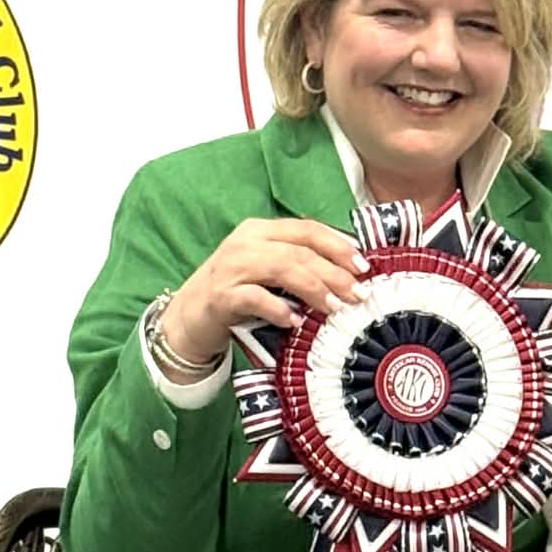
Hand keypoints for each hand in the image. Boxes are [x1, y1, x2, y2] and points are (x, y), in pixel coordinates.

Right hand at [162, 217, 370, 362]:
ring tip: (334, 308)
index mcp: (261, 232)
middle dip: (334, 272)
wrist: (187, 320)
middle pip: (299, 250)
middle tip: (357, 294)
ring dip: (313, 288)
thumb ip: (297, 268)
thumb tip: (347, 277)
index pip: (307, 229)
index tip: (363, 266)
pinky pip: (254, 297)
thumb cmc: (235, 297)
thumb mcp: (266, 274)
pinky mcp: (220, 296)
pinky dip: (278, 308)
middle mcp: (245, 243)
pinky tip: (295, 321)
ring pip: (281, 268)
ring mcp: (231, 268)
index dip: (338, 246)